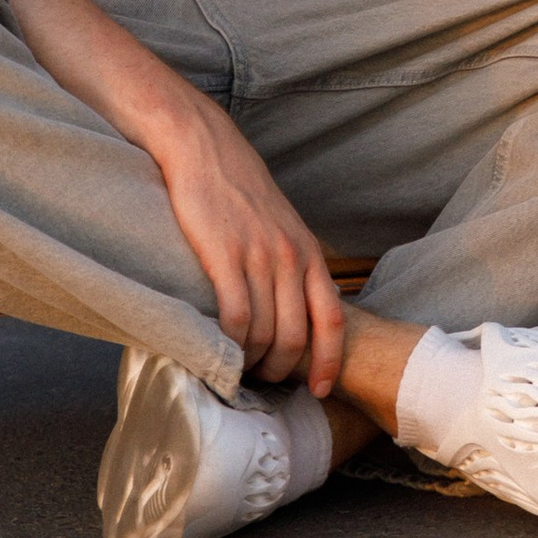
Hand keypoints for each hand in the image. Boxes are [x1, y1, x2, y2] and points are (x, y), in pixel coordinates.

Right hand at [143, 93, 345, 396]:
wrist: (204, 148)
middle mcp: (290, 257)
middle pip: (296, 337)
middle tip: (262, 380)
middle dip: (281, 370)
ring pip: (264, 333)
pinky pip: (234, 318)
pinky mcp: (224, 256)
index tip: (319, 389)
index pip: (332, 318)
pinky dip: (229, 344)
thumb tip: (296, 308)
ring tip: (238, 369)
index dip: (329, 361)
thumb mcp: (281, 225)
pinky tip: (219, 350)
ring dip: (251, 362)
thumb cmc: (240, 190)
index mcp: (308, 252)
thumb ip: (292, 263)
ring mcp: (259, 257)